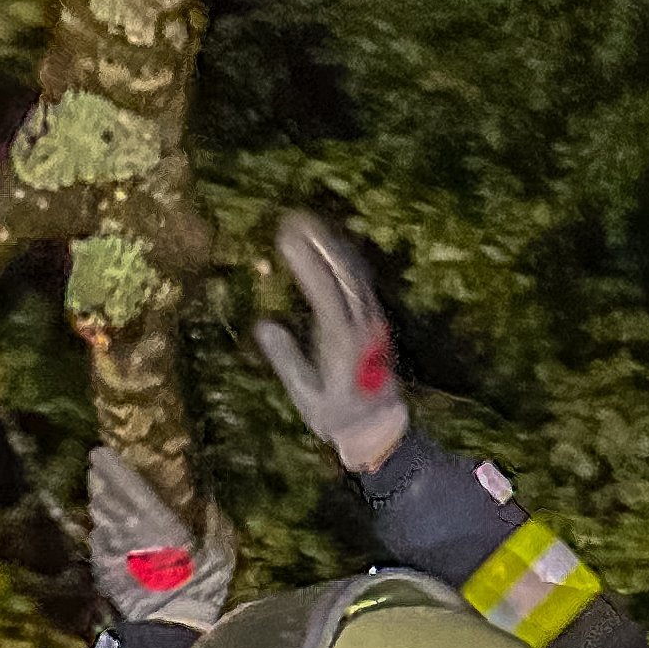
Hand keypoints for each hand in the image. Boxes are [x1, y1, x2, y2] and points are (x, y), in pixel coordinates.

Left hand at [88, 447, 233, 631]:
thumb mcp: (220, 554)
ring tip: (107, 502)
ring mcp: (108, 548)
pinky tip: (113, 539)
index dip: (108, 463)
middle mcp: (124, 526)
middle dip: (100, 481)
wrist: (169, 625)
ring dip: (101, 506)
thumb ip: (216, 524)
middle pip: (101, 494)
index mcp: (153, 518)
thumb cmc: (199, 588)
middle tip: (103, 473)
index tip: (102, 452)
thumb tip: (212, 503)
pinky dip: (103, 536)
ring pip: (97, 516)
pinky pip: (98, 543)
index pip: (121, 481)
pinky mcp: (102, 568)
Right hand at [253, 211, 408, 472]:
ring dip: (333, 248)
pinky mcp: (378, 325)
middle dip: (319, 244)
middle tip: (292, 218)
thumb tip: (266, 325)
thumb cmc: (338, 417)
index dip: (307, 262)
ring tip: (308, 223)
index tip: (286, 237)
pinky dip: (346, 262)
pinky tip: (333, 247)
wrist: (382, 430)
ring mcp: (374, 324)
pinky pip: (363, 286)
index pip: (325, 292)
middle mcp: (363, 328)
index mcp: (343, 342)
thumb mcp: (306, 395)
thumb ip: (287, 360)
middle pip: (344, 276)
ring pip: (356, 277)